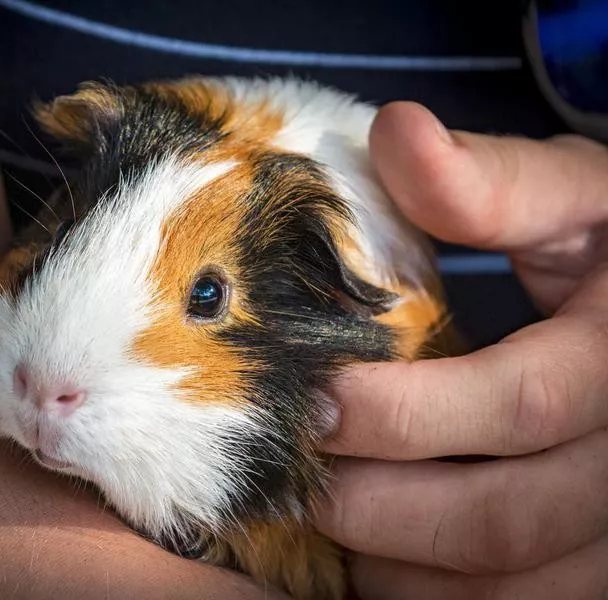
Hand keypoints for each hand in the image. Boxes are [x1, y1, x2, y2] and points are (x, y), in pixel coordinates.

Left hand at [316, 102, 607, 598]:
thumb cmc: (607, 249)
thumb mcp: (571, 199)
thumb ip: (490, 182)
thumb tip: (397, 131)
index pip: (520, 402)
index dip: (408, 413)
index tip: (317, 400)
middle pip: (506, 517)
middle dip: (383, 506)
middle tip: (303, 473)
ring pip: (508, 584)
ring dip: (400, 564)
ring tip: (332, 514)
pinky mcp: (597, 558)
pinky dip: (432, 595)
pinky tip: (381, 557)